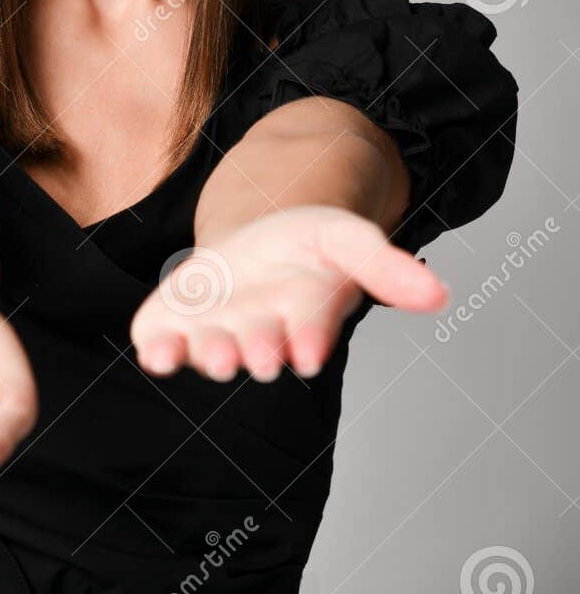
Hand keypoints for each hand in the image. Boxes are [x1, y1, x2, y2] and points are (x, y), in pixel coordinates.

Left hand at [130, 206, 446, 383]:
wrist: (251, 242)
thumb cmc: (305, 248)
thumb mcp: (345, 237)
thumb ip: (385, 265)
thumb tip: (439, 295)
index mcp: (302, 318)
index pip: (307, 332)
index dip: (308, 339)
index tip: (307, 352)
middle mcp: (258, 333)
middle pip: (257, 346)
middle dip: (257, 350)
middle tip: (257, 356)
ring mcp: (214, 330)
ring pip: (211, 350)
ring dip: (209, 354)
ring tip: (214, 355)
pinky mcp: (172, 323)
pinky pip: (161, 342)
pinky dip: (157, 349)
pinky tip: (153, 354)